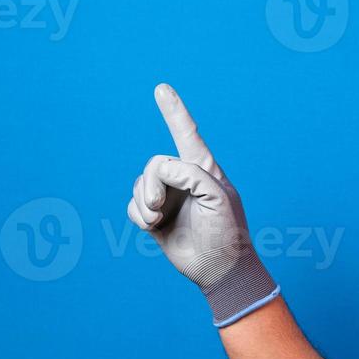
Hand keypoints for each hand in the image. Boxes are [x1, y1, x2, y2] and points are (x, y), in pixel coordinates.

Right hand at [127, 84, 278, 326]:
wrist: (218, 269)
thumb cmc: (226, 232)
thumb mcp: (217, 197)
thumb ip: (190, 174)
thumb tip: (159, 171)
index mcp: (204, 170)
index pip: (187, 134)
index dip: (174, 112)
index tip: (161, 88)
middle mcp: (184, 179)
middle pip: (154, 163)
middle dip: (152, 184)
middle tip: (160, 207)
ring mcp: (168, 197)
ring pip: (139, 184)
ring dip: (145, 203)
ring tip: (159, 219)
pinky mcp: (154, 216)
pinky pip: (132, 204)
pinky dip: (138, 214)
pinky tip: (153, 226)